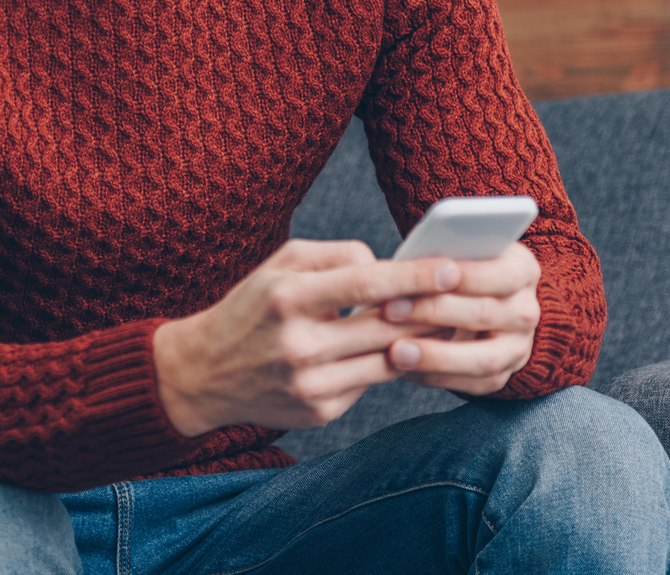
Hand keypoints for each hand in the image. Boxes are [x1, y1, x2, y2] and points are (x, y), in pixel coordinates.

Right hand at [151, 239, 467, 435]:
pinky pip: (369, 384)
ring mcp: (310, 385)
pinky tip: (394, 350)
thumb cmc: (252, 307)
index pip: (365, 284)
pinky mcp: (319, 412)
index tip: (452, 268)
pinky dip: (384, 364)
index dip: (414, 276)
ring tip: (444, 321)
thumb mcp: (279, 265)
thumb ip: (335, 257)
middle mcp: (299, 345)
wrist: (205, 372)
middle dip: (429, 310)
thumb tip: (387, 267)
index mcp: (288, 298)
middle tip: (464, 295)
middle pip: (386, 326)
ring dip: (418, 341)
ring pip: (388, 360)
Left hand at [378, 241, 540, 396]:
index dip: (460, 276)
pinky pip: (471, 383)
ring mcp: (518, 347)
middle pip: (484, 314)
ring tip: (396, 352)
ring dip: (436, 356)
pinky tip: (404, 368)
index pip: (499, 274)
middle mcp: (526, 311)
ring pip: (483, 359)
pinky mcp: (502, 376)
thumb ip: (439, 255)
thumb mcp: (456, 252)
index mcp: (521, 270)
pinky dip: (435, 376)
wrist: (479, 302)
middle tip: (389, 310)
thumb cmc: (456, 269)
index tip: (415, 273)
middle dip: (432, 312)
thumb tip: (401, 265)